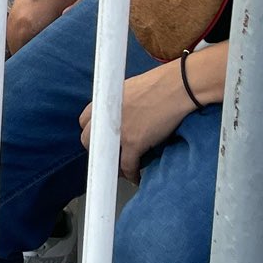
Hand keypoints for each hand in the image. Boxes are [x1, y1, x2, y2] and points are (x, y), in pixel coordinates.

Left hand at [79, 62, 192, 181]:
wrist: (177, 87)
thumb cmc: (159, 84)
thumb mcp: (128, 89)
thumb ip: (118, 103)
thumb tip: (120, 115)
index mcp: (104, 101)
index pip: (84, 122)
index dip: (92, 133)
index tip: (100, 139)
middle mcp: (106, 116)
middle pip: (88, 141)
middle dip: (98, 150)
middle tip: (109, 155)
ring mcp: (119, 131)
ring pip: (106, 157)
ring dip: (113, 166)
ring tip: (121, 171)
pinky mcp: (134, 143)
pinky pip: (127, 166)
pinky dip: (131, 174)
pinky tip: (136, 177)